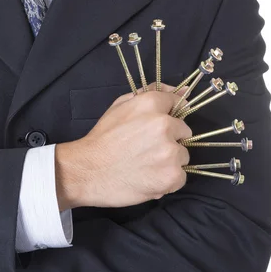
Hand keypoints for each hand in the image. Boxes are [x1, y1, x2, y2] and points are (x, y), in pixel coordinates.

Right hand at [55, 83, 191, 208]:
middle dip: (169, 139)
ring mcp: (170, 152)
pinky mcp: (172, 176)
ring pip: (182, 156)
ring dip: (169, 161)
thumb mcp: (119, 107)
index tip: (160, 127)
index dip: (169, 116)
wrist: (87, 171)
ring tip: (145, 166)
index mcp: (151, 104)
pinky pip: (180, 177)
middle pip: (183, 132)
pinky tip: (148, 179)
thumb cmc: (101, 140)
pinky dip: (167, 180)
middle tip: (146, 150)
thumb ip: (149, 94)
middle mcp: (165, 125)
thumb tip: (181, 91)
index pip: (177, 103)